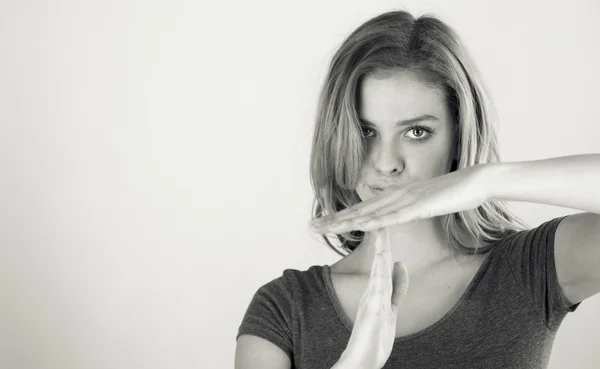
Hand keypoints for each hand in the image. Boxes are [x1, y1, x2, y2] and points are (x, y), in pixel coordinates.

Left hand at [310, 165, 489, 233]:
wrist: (474, 181)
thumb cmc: (450, 193)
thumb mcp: (422, 202)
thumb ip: (406, 207)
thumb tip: (393, 214)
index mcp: (394, 196)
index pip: (362, 209)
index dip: (340, 217)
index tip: (321, 223)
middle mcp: (394, 196)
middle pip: (359, 211)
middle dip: (334, 219)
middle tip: (311, 226)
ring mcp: (406, 200)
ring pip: (371, 213)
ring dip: (347, 221)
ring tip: (326, 227)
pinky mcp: (419, 206)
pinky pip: (394, 216)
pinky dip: (377, 221)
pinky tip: (361, 226)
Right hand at [340, 228, 408, 368]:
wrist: (361, 362)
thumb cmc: (374, 338)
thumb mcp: (391, 307)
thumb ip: (397, 287)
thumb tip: (401, 266)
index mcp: (377, 289)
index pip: (383, 259)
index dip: (386, 239)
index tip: (387, 218)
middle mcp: (373, 291)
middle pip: (380, 259)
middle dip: (382, 237)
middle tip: (381, 213)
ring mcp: (372, 300)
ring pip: (378, 269)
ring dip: (381, 248)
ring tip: (382, 228)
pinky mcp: (372, 310)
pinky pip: (378, 286)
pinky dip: (380, 270)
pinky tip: (384, 258)